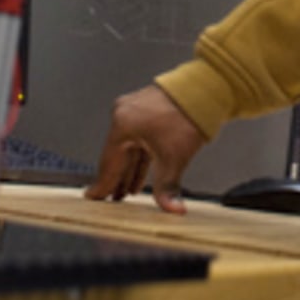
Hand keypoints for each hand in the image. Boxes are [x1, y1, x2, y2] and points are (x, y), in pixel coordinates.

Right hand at [84, 84, 204, 213]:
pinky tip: (139, 173)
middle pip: (117, 156)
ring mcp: (135, 111)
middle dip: (117, 181)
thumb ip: (167, 187)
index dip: (102, 185)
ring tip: (126, 192)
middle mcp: (124, 115)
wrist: (205, 90)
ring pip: (128, 149)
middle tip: (111, 200)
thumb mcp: (174, 158)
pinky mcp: (147, 110)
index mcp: (122, 125)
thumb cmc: (187, 115)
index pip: (108, 163)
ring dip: (129, 171)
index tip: (93, 197)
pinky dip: (139, 157)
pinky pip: (138, 139)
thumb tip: (171, 209)